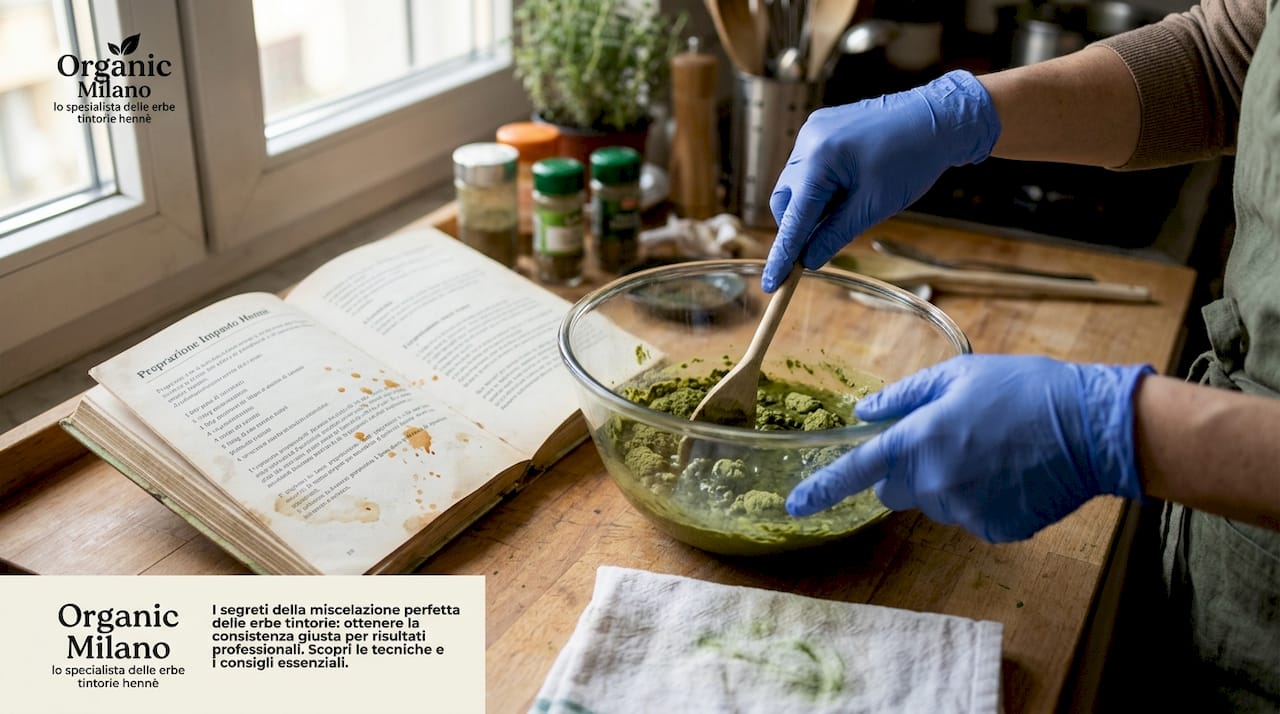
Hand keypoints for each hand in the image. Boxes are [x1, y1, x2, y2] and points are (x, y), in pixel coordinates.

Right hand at [762, 70, 1000, 291]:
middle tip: (823, 242)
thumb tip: (809, 260)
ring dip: (812, 205)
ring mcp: (813, 131)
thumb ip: (835, 234)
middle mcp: (807, 141)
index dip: (783, 255)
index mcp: (818, 160)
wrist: (938, 118)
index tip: (772, 284)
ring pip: (796, 184)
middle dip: (798, 225)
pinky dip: (820, 186)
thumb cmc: (911, 160)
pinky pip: (809, 166)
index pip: (793, 219)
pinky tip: (849, 187)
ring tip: (849, 205)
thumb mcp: (873, 206)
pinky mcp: (822, 127)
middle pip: (785, 200)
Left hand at [786, 355, 1153, 542]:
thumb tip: (863, 412)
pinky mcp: (995, 530)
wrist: (1094, 427)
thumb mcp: (959, 375)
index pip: (856, 470)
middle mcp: (935, 481)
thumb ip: (904, 396)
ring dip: (949, 482)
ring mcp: (965, 510)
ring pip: (935, 502)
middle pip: (893, 490)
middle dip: (907, 470)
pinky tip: (1010, 473)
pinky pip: (970, 516)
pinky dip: (983, 499)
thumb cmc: (1025, 389)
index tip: (794, 506)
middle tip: (948, 440)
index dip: (821, 489)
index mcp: (920, 438)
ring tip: (992, 450)